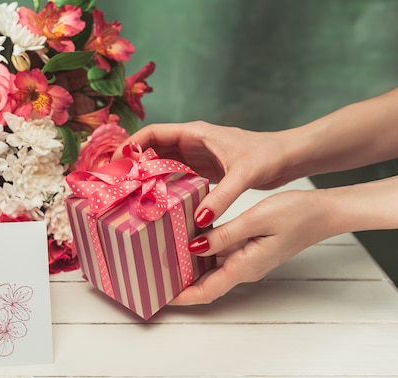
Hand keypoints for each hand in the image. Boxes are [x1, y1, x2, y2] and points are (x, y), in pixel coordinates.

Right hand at [113, 121, 294, 226]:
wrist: (287, 157)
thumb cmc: (267, 155)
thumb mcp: (243, 175)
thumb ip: (222, 197)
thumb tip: (201, 220)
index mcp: (196, 133)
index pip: (153, 132)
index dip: (131, 144)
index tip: (116, 161)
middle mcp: (191, 142)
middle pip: (151, 148)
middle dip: (132, 161)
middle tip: (116, 182)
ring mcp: (196, 156)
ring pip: (161, 162)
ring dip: (145, 174)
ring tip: (128, 192)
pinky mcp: (202, 169)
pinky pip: (174, 175)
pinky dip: (161, 184)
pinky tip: (154, 200)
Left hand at [171, 189, 335, 304]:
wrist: (323, 212)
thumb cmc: (295, 214)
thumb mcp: (256, 220)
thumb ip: (224, 235)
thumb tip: (194, 248)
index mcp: (244, 266)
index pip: (207, 291)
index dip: (182, 297)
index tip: (160, 297)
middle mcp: (244, 268)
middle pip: (205, 283)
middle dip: (179, 284)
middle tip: (154, 274)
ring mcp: (247, 259)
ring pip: (211, 269)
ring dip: (189, 267)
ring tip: (163, 256)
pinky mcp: (250, 249)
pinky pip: (221, 256)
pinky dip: (202, 251)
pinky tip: (188, 238)